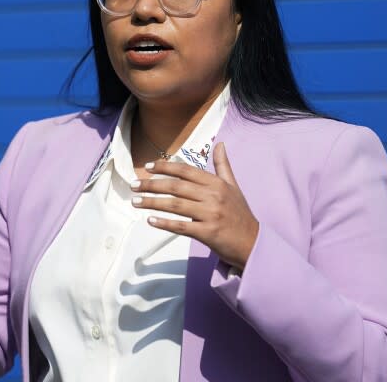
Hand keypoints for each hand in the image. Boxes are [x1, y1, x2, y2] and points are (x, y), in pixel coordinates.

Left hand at [130, 142, 258, 270]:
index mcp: (216, 183)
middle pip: (176, 186)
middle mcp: (213, 196)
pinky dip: (164, 223)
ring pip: (175, 205)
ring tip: (135, 201)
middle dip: (152, 184)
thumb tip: (220, 144)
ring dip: (152, 203)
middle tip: (133, 185)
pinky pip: (181, 226)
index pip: (186, 170)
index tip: (148, 167)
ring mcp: (210, 214)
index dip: (165, 167)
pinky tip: (150, 221)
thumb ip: (223, 166)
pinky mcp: (207, 233)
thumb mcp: (234, 186)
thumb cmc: (240, 214)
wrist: (253, 242)